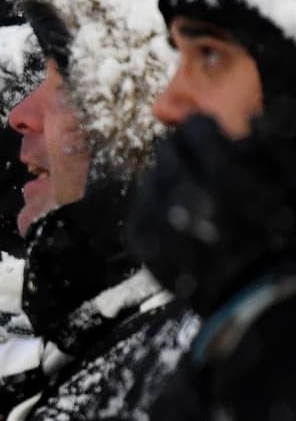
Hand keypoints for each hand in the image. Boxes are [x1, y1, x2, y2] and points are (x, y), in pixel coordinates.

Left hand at [128, 109, 295, 316]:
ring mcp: (158, 227)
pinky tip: (173, 216)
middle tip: (198, 162)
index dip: (204, 129)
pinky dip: (153, 209)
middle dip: (184, 152)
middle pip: (167, 153)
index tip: (212, 134)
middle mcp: (183, 200)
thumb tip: (257, 115)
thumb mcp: (291, 187)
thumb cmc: (283, 243)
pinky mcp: (145, 250)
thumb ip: (280, 147)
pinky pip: (139, 214)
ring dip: (168, 179)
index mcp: (223, 180)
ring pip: (150, 181)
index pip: (195, 130)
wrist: (260, 305)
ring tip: (188, 191)